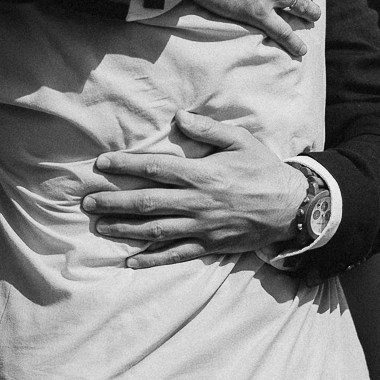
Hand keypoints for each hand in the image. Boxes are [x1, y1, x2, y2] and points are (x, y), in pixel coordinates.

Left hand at [83, 112, 307, 267]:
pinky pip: (176, 255)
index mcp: (202, 174)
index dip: (126, 165)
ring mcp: (202, 227)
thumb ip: (208, 129)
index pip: (155, 168)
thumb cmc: (264, 170)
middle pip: (146, 202)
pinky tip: (131, 261)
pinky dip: (152, 260)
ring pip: (155, 230)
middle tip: (87, 202)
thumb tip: (179, 118)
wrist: (292, 207)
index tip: (102, 164)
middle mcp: (197, 202)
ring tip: (100, 226)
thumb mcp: (241, 141)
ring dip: (124, 229)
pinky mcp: (209, 245)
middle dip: (113, 201)